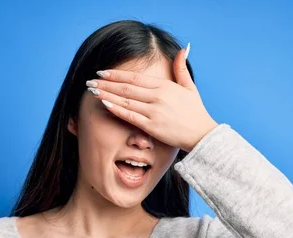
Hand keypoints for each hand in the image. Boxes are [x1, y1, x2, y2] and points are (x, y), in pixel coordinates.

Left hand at [85, 46, 217, 151]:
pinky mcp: (152, 126)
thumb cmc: (196, 112)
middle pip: (126, 87)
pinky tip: (105, 104)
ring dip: (107, 95)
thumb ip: (181, 68)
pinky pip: (130, 116)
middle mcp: (157, 96)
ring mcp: (154, 111)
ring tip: (92, 91)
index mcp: (164, 86)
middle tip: (90, 81)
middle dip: (106, 84)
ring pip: (125, 100)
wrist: (202, 135)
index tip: (102, 72)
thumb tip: (183, 49)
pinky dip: (117, 109)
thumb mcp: (190, 87)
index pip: (135, 77)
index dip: (116, 74)